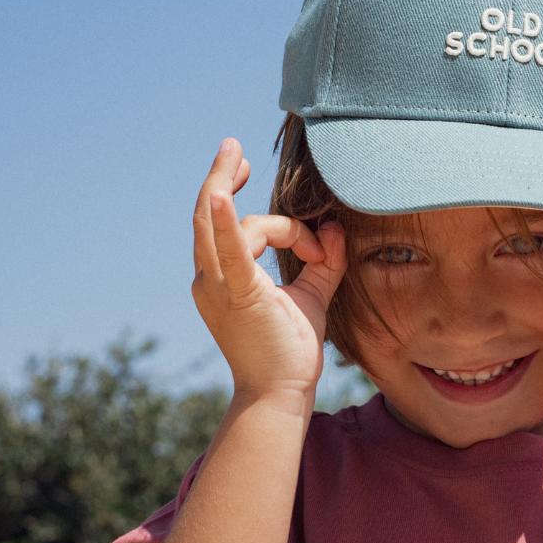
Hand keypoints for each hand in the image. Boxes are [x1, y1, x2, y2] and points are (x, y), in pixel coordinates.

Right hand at [192, 137, 346, 401]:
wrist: (281, 393)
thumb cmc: (291, 352)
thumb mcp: (312, 297)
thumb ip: (323, 262)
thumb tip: (335, 229)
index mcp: (222, 281)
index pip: (241, 233)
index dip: (281, 226)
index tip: (314, 243)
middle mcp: (209, 281)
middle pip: (207, 217)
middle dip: (218, 178)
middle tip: (231, 148)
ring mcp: (216, 287)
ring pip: (220, 225)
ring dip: (224, 186)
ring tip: (234, 156)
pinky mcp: (235, 294)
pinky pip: (226, 250)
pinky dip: (223, 222)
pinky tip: (219, 194)